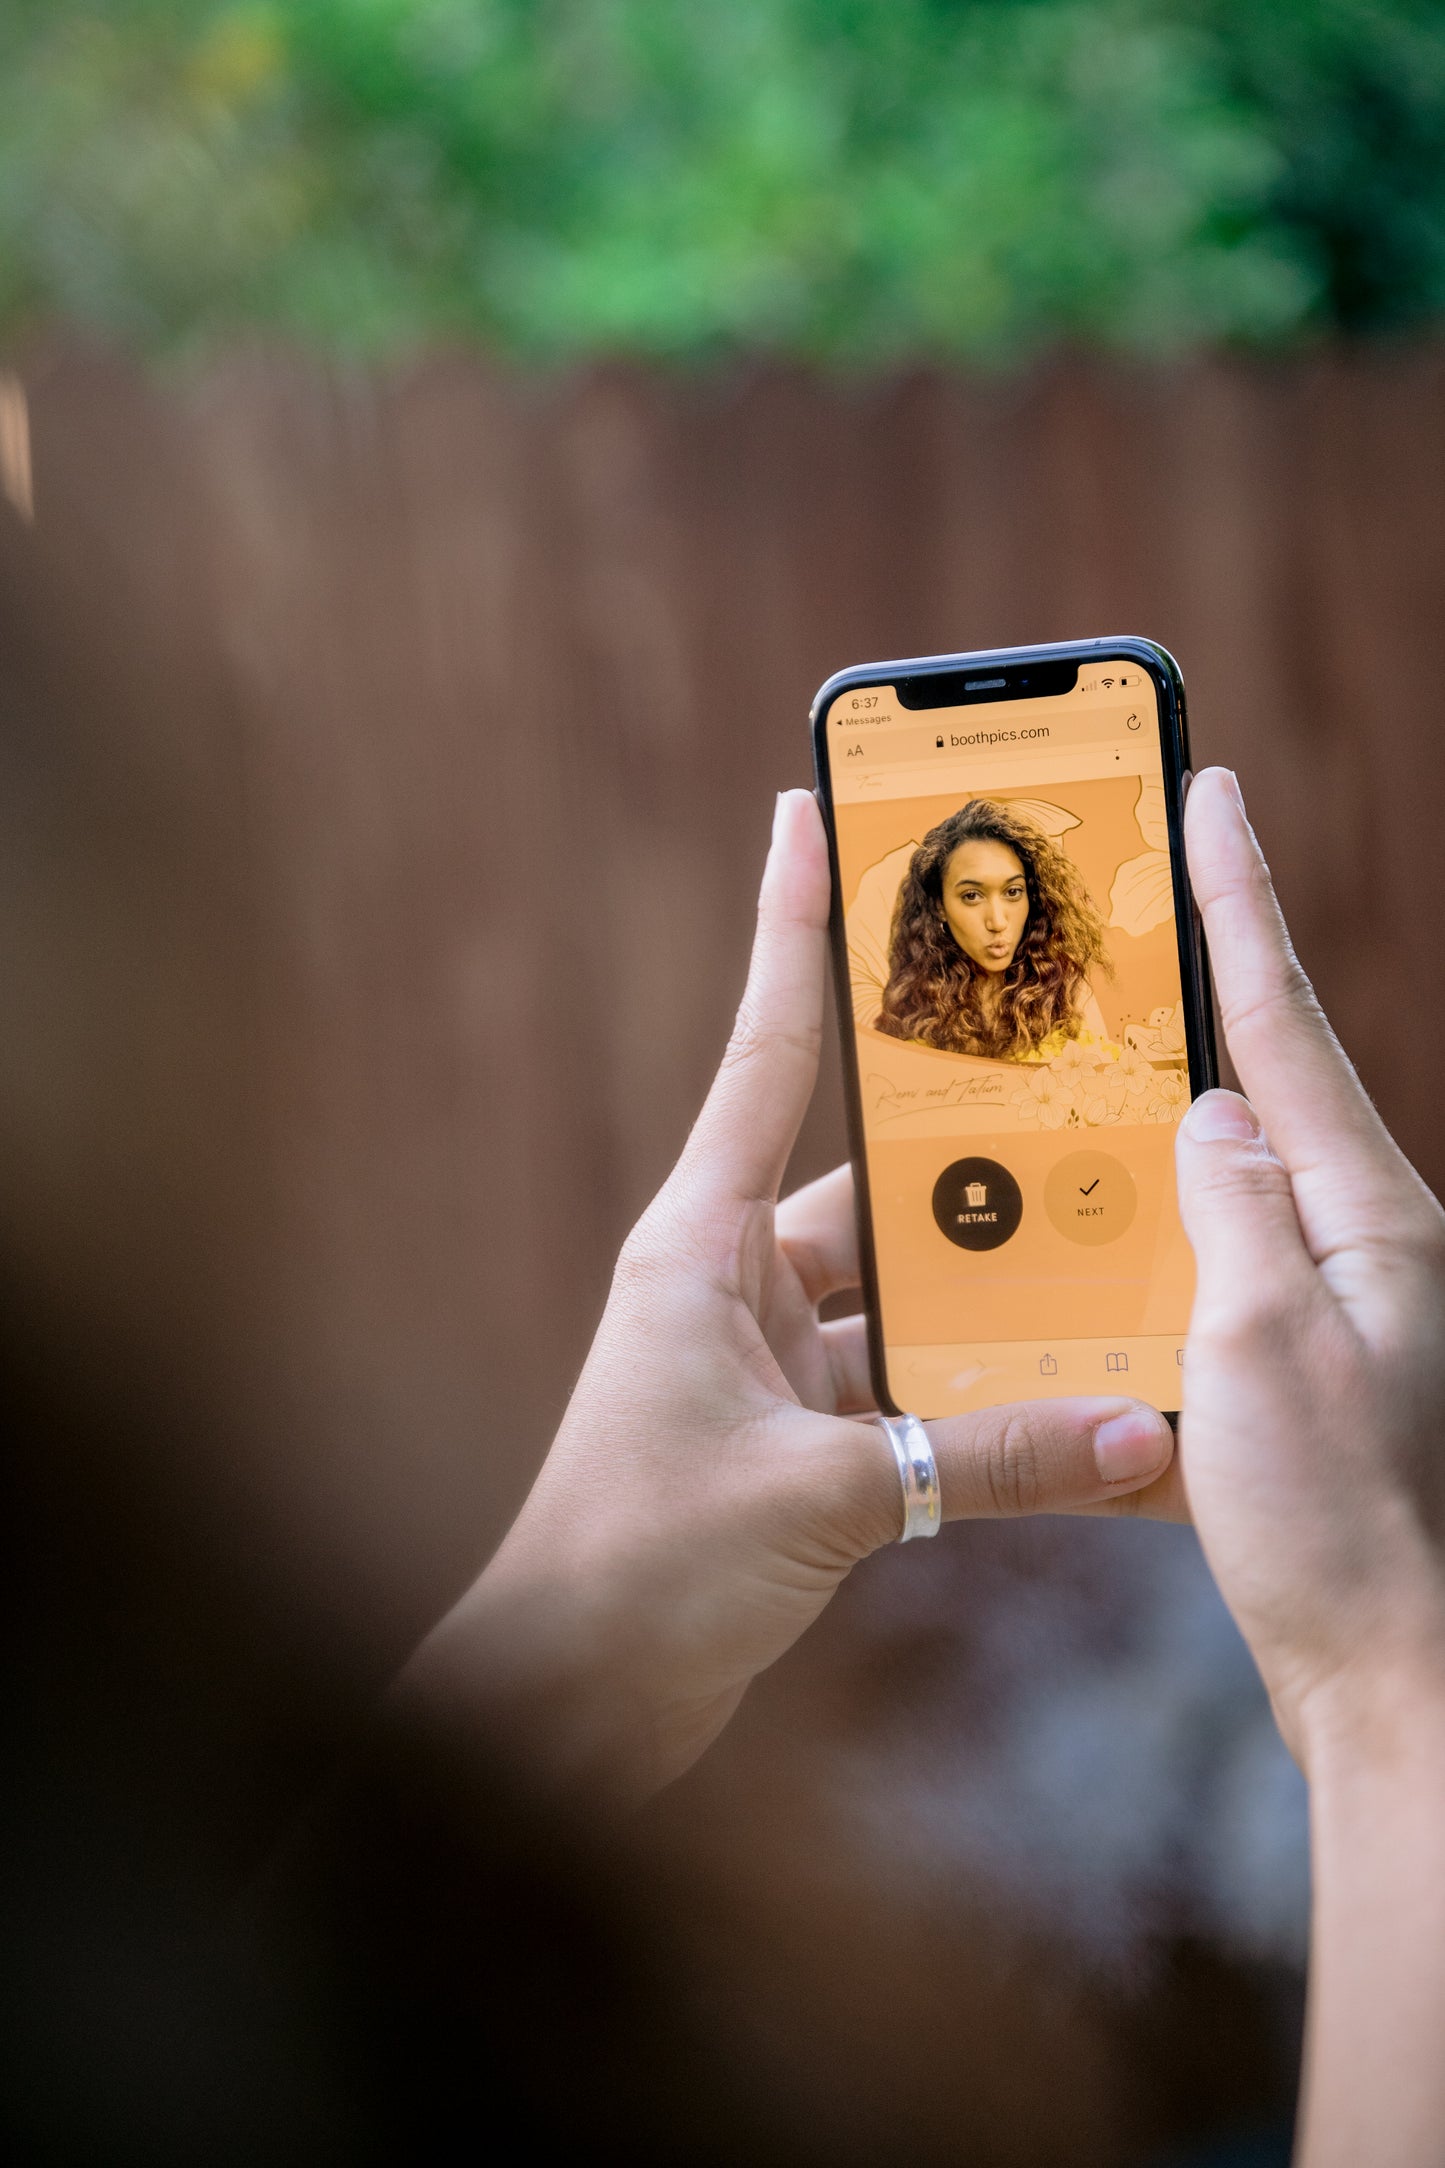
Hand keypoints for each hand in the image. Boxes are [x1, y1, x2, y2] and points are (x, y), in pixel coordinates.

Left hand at [406, 790, 1173, 1802]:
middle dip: (970, 1164)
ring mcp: (763, 1361)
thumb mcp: (824, 1496)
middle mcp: (732, 1283)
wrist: (566, 1704)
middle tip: (1072, 1096)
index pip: (767, 1056)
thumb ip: (987, 1461)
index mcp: (701, 1243)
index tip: (806, 814)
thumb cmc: (638, 1569)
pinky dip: (974, 1402)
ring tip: (1101, 1274)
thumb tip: (1132, 1438)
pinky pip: (907, 1392)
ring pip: (904, 1298)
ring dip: (986, 1305)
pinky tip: (1060, 1411)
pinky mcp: (792, 1439)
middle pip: (874, 1185)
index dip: (792, 931)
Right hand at [1172, 767, 1444, 1760]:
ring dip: (1151, 1121)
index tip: (1213, 794)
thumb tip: (1208, 1110)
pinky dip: (1146, 1237)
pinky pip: (1208, 1267)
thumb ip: (1235, 1203)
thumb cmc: (1343, 1523)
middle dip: (1197, 989)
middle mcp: (1357, 1242)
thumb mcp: (1271, 1342)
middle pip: (1261, 1081)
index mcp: (1365, 1214)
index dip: (1240, 902)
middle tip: (1126, 905)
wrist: (1390, 1679)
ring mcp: (1329, 1303)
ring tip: (1072, 1067)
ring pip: (1222, 1177)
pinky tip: (1085, 1240)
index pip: (1284, 1024)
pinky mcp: (1292, 1367)